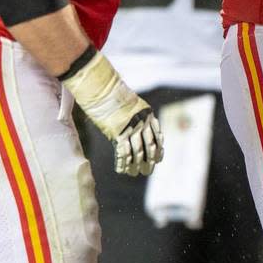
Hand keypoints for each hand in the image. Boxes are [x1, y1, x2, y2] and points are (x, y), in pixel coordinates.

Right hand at [62, 51, 163, 176]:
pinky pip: (123, 152)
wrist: (103, 89)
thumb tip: (137, 131)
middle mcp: (142, 122)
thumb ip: (136, 118)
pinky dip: (123, 163)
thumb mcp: (131, 106)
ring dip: (136, 165)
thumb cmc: (114, 97)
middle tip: (147, 171)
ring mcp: (131, 128)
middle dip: (149, 161)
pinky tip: (122, 170)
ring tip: (134, 173)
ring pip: (137, 152)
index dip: (159, 150)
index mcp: (148, 115)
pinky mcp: (119, 132)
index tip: (159, 159)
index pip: (157, 136)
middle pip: (149, 146)